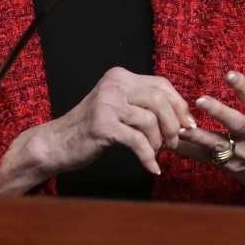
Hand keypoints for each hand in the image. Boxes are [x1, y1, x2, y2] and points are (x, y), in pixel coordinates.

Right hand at [0, 67, 193, 194]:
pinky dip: (148, 157)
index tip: (187, 123)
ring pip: (150, 121)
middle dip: (173, 123)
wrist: (57, 143)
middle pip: (159, 99)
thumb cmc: (91, 127)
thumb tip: (181, 115)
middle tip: (176, 141)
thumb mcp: (117, 105)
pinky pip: (137, 142)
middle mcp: (114, 85)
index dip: (178, 104)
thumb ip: (142, 103)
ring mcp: (107, 104)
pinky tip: (152, 167)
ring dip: (159, 141)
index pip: (160, 84)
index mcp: (120, 76)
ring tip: (158, 152)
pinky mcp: (103, 126)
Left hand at [176, 53, 244, 207]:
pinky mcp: (227, 164)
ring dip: (198, 135)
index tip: (229, 74)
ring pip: (216, 143)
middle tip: (200, 100)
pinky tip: (171, 143)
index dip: (242, 86)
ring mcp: (239, 152)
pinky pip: (204, 157)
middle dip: (218, 112)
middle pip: (234, 123)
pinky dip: (188, 151)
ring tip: (180, 126)